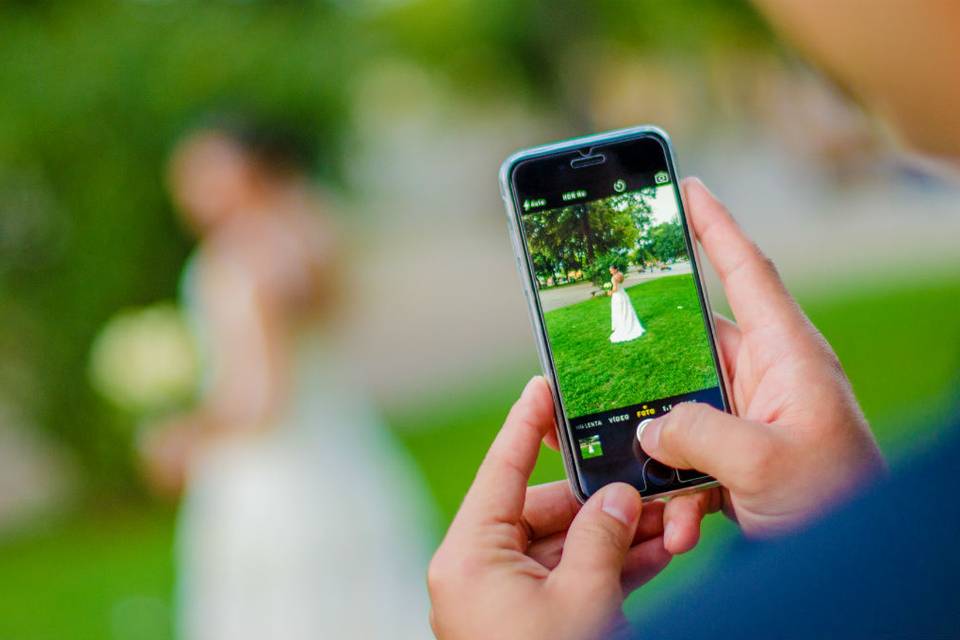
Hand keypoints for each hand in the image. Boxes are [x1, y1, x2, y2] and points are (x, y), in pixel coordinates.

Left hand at [428, 377, 671, 639]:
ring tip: (670, 521)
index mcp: (470, 556)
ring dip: (617, 537)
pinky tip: (658, 552)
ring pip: (565, 545)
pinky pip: (569, 578)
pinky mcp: (529, 620)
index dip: (524, 424)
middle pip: (545, 510)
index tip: (542, 386)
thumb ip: (601, 538)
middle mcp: (479, 571)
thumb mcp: (583, 598)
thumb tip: (618, 497)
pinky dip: (610, 568)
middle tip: (649, 487)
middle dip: (602, 501)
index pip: (501, 471)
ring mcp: (504, 597)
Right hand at [643, 177, 884, 549]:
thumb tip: (649, 428)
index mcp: (787, 355)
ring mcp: (749, 414)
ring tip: (646, 467)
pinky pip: (688, 450)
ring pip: (681, 403)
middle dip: (653, 352)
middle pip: (694, 339)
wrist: (854, 558)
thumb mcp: (767, 464)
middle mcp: (766, 376)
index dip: (715, 225)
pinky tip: (677, 515)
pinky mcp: (736, 452)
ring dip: (660, 440)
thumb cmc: (838, 500)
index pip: (748, 271)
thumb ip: (700, 435)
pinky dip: (673, 481)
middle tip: (607, 336)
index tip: (687, 187)